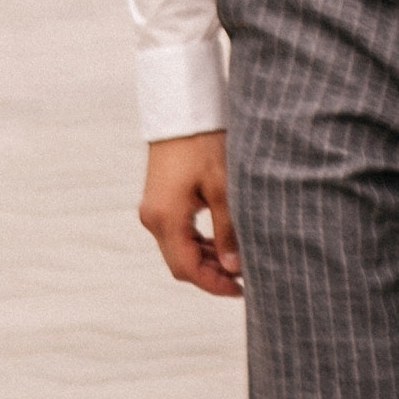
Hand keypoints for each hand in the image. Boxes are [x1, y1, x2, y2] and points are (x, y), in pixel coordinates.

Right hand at [139, 131, 241, 297]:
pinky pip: (177, 233)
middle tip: (246, 276)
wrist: (181, 109)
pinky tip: (222, 241)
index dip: (214, 285)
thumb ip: (227, 231)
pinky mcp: (159, 200)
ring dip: (206, 259)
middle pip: (181, 263)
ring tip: (238, 259)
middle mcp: (153, 218)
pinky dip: (198, 243)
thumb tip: (234, 268)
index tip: (241, 290)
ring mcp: (153, 209)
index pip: (187, 268)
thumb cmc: (204, 143)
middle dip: (212, 274)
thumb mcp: (223, 187)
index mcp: (166, 218)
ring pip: (179, 249)